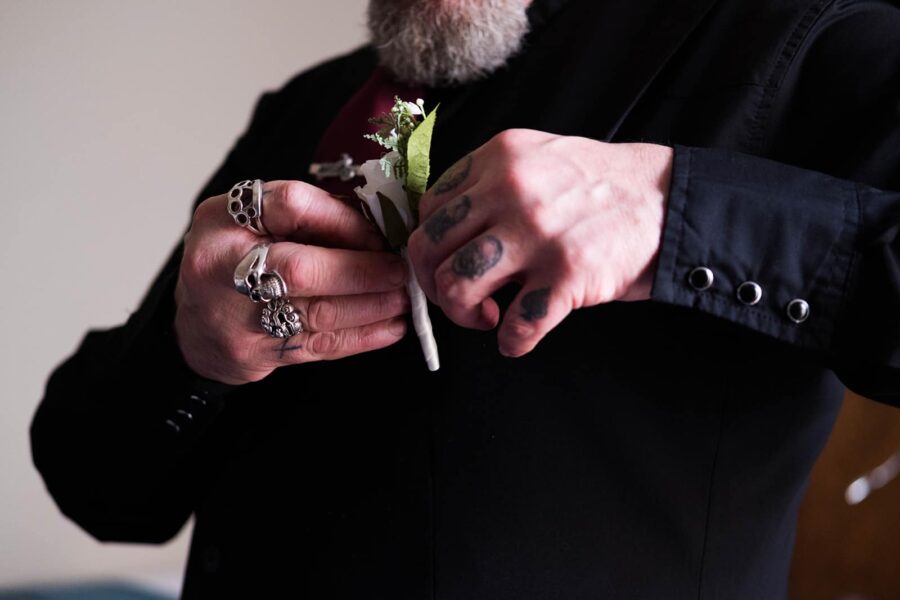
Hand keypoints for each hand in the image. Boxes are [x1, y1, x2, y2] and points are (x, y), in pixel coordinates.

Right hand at [175, 181, 410, 384]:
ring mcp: (236, 314)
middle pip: (303, 267)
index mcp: (225, 218)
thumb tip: (381, 225)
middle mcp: (223, 265)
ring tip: (404, 298)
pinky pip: (319, 345)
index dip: (347, 220)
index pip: (294, 206)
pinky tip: (391, 327)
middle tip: (400, 271)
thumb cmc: (236, 263)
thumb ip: (310, 218)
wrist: (196, 326)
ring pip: (318, 311)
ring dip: (372, 306)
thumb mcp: (256, 223)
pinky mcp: (254, 352)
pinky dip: (362, 336)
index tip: (381, 233)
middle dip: (363, 271)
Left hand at [407, 129, 672, 357]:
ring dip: (463, 315)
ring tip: (488, 316)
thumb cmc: (596, 186)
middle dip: (434, 286)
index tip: (447, 265)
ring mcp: (538, 233)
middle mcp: (510, 190)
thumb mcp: (536, 160)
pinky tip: (518, 339)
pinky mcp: (569, 274)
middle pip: (430, 248)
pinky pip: (517, 324)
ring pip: (457, 284)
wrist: (665, 198)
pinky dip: (511, 342)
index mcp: (497, 158)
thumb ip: (488, 185)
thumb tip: (445, 239)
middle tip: (461, 299)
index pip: (429, 209)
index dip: (431, 247)